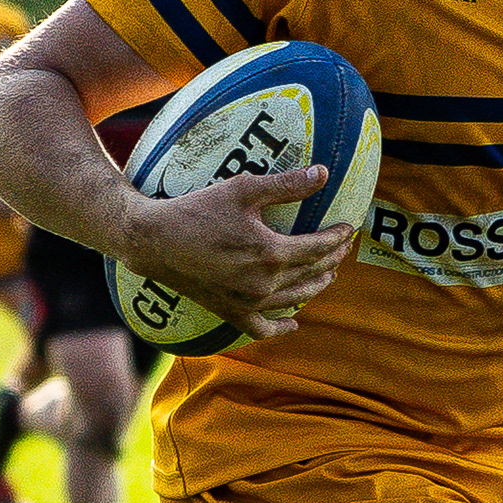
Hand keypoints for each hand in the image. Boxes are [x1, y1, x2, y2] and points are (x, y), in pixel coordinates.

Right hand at [117, 162, 354, 339]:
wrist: (153, 240)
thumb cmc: (198, 210)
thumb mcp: (244, 189)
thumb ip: (287, 184)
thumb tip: (323, 174)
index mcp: (272, 254)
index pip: (318, 248)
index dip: (338, 237)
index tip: (348, 227)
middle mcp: (264, 284)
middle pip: (311, 273)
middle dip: (332, 259)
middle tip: (343, 247)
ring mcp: (248, 303)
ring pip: (295, 299)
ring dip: (316, 286)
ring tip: (328, 274)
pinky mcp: (230, 313)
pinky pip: (262, 328)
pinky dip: (281, 328)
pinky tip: (294, 323)